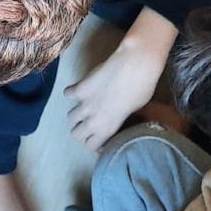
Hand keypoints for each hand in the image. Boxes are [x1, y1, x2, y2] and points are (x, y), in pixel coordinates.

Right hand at [65, 7, 178, 151]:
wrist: (135, 64)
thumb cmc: (143, 88)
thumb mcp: (136, 111)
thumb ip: (120, 119)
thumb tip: (116, 118)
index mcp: (107, 128)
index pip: (89, 146)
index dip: (94, 143)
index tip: (99, 137)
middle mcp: (92, 120)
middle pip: (74, 135)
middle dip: (81, 131)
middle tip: (89, 124)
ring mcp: (84, 103)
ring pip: (70, 117)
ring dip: (76, 114)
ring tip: (84, 108)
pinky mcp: (80, 87)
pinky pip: (68, 94)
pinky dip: (72, 93)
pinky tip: (81, 90)